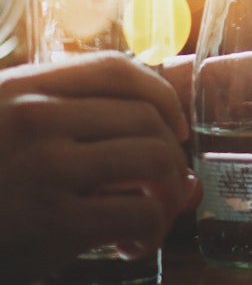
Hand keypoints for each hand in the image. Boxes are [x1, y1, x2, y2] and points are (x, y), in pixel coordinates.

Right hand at [0, 52, 196, 280]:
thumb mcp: (7, 134)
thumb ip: (73, 126)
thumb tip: (166, 142)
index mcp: (20, 90)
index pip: (115, 69)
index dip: (161, 95)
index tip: (172, 126)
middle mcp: (35, 120)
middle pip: (146, 117)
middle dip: (171, 155)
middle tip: (162, 187)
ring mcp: (47, 167)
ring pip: (155, 159)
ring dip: (168, 194)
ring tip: (149, 216)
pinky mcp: (56, 221)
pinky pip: (141, 212)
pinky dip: (152, 231)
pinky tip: (130, 244)